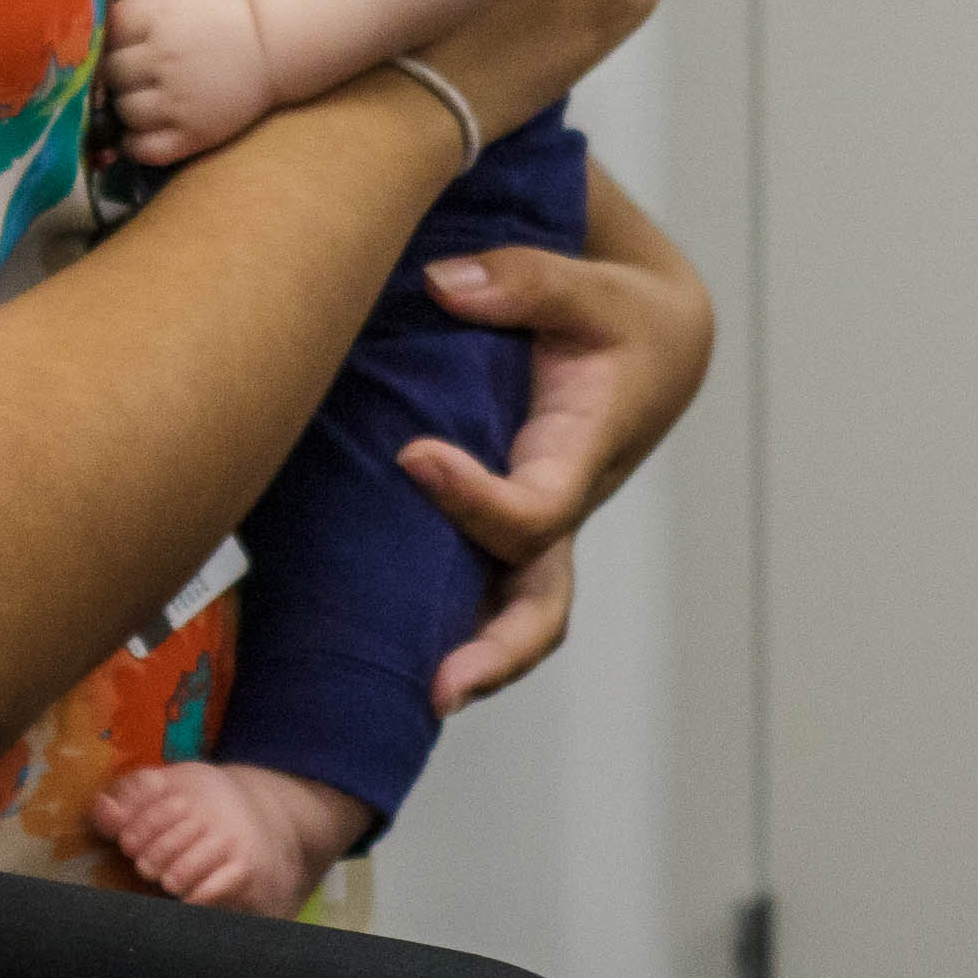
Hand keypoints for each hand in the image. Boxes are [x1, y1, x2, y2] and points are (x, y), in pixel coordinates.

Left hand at [103, 0, 274, 164]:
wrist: (274, 42)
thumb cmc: (220, 4)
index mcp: (157, 16)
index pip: (104, 31)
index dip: (109, 35)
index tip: (122, 37)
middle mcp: (163, 59)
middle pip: (110, 73)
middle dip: (117, 71)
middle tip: (132, 67)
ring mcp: (177, 100)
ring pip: (123, 110)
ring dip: (127, 105)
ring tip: (142, 95)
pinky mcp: (192, 134)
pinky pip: (144, 148)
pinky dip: (137, 143)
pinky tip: (144, 128)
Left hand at [395, 176, 714, 709]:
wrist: (648, 346)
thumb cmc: (622, 318)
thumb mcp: (591, 285)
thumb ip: (525, 281)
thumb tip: (445, 284)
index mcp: (583, 457)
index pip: (536, 510)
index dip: (476, 499)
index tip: (414, 457)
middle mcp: (555, 511)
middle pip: (537, 609)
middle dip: (494, 654)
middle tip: (436, 689)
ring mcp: (524, 533)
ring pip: (496, 616)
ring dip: (450, 659)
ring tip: (372, 696)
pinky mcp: (487, 529)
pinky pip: (456, 585)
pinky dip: (413, 619)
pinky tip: (329, 632)